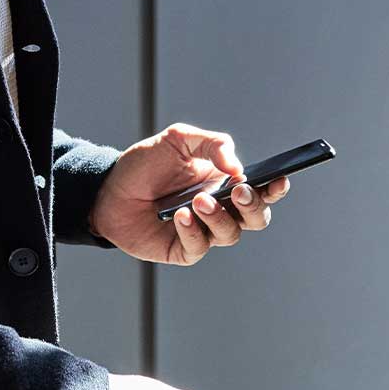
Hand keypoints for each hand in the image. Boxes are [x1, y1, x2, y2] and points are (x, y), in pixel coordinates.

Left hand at [88, 122, 290, 264]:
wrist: (109, 188)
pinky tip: (179, 215)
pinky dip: (192, 230)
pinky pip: (199, 246)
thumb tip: (238, 166)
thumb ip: (212, 144)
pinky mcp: (183, 249)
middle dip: (253, 205)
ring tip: (197, 200)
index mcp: (224, 182)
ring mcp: (203, 231)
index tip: (279, 179)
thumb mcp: (179, 140)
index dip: (274, 187)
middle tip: (237, 190)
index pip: (260, 189)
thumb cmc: (146, 163)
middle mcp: (220, 209)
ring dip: (218, 217)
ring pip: (230, 234)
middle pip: (256, 217)